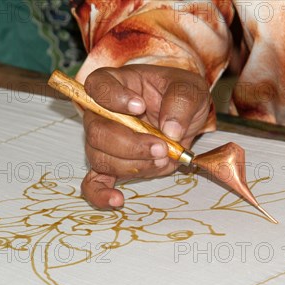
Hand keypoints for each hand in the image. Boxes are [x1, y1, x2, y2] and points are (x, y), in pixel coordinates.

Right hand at [80, 65, 211, 208]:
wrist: (181, 115)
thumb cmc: (177, 95)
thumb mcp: (190, 88)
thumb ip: (181, 101)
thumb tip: (170, 130)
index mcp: (115, 84)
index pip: (98, 86)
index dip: (113, 98)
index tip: (139, 106)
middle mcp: (101, 113)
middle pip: (97, 131)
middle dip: (130, 144)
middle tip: (161, 147)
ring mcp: (103, 142)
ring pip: (100, 158)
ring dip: (132, 164)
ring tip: (162, 160)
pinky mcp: (111, 165)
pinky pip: (94, 183)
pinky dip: (101, 194)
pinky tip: (117, 200)